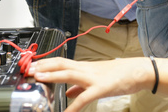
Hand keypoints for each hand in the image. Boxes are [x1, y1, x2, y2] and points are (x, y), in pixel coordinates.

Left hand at [29, 57, 154, 111]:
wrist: (138, 72)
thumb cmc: (120, 75)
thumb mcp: (97, 78)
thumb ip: (80, 86)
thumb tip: (67, 92)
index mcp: (85, 68)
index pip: (61, 61)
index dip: (46, 63)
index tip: (32, 66)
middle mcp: (86, 69)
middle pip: (61, 63)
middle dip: (44, 66)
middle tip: (29, 70)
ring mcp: (93, 77)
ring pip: (69, 73)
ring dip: (52, 75)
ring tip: (39, 79)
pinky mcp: (101, 88)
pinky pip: (84, 98)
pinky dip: (73, 106)